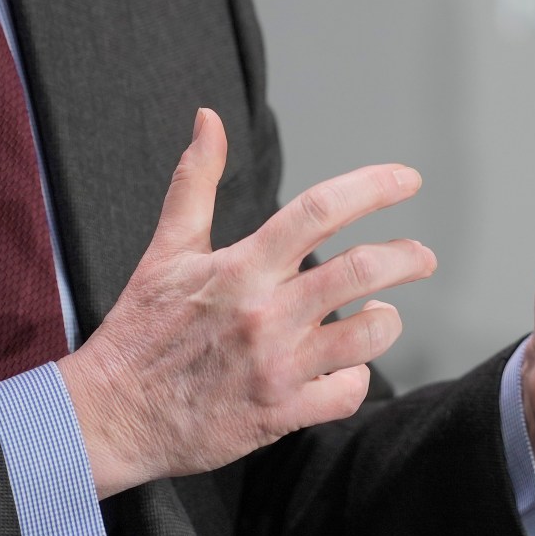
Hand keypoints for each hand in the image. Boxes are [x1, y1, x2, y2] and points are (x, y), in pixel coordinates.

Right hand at [58, 108, 434, 497]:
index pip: (319, 210)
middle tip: (424, 256)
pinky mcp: (280, 414)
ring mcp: (276, 367)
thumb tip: (208, 119)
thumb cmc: (140, 330)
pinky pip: (346, 393)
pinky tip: (344, 367)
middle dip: (408, 257)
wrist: (110, 416)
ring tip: (381, 313)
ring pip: (367, 335)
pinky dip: (355, 378)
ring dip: (385, 320)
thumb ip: (195, 182)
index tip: (407, 179)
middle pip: (361, 271)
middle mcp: (264, 314)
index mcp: (240, 268)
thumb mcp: (165, 251)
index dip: (373, 188)